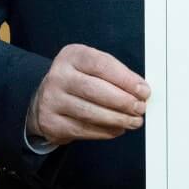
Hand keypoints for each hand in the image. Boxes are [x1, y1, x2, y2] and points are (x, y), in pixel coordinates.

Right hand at [27, 44, 150, 144]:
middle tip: (140, 108)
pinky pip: (83, 129)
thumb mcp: (92, 68)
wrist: (46, 100)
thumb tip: (140, 90)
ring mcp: (51, 100)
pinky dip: (105, 131)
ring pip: (90, 112)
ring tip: (133, 121)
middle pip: (94, 89)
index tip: (143, 91)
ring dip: (117, 119)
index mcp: (72, 56)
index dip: (125, 79)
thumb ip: (115, 75)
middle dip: (123, 101)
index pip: (101, 65)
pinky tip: (117, 129)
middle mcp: (58, 76)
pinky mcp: (51, 122)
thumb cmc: (77, 82)